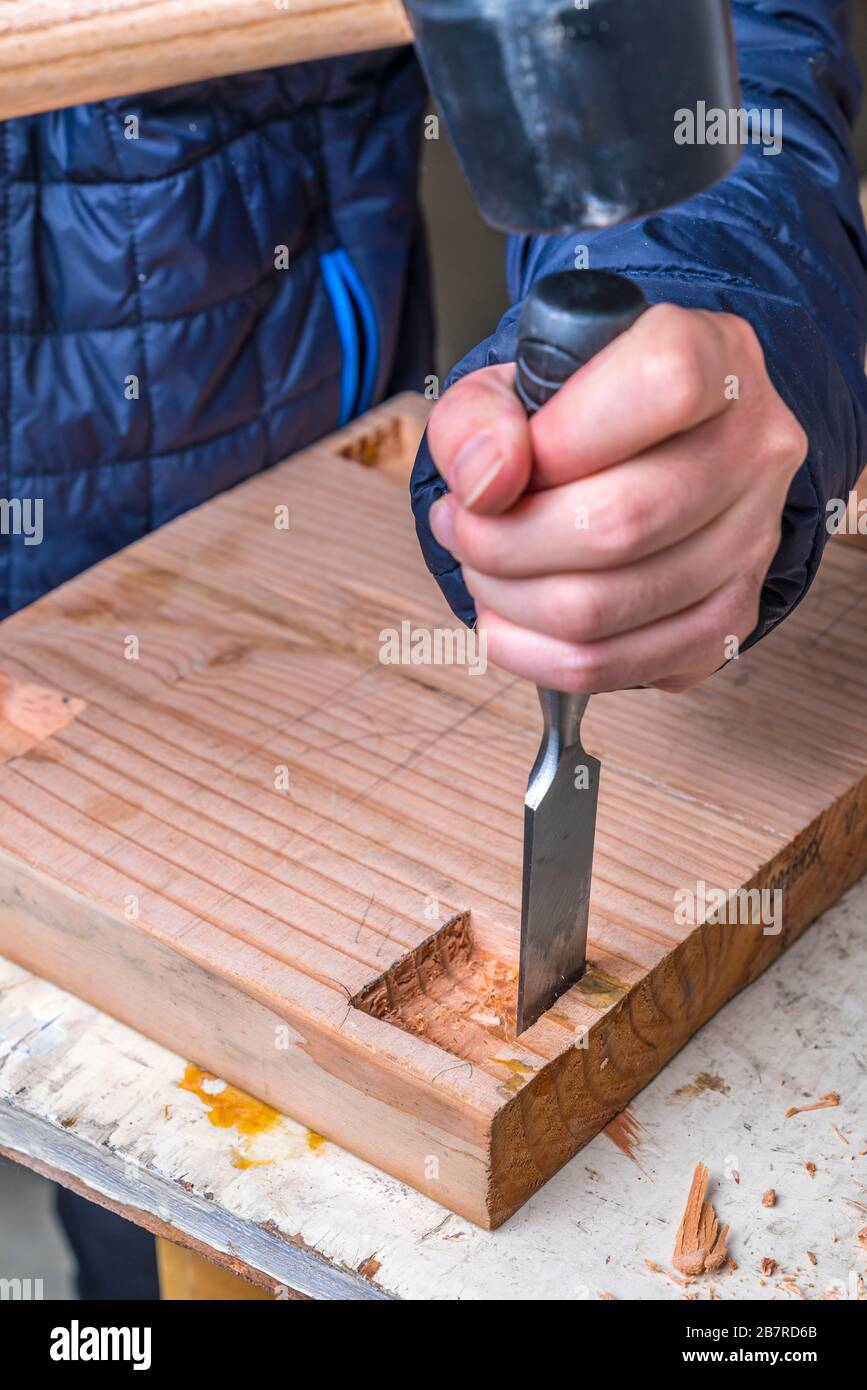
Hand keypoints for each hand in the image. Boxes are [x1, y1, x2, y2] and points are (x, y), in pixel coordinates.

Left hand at [427, 304, 806, 692]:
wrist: (639, 458)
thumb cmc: (573, 416)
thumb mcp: (508, 385)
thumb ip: (476, 419)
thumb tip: (485, 485)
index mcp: (717, 360)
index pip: (664, 385)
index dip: (561, 440)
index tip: (504, 468)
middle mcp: (755, 450)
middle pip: (622, 521)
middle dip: (504, 541)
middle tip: (464, 531)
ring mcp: (752, 542)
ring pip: (605, 607)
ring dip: (509, 599)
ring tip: (481, 568)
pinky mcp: (729, 620)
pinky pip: (614, 665)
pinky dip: (534, 655)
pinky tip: (508, 618)